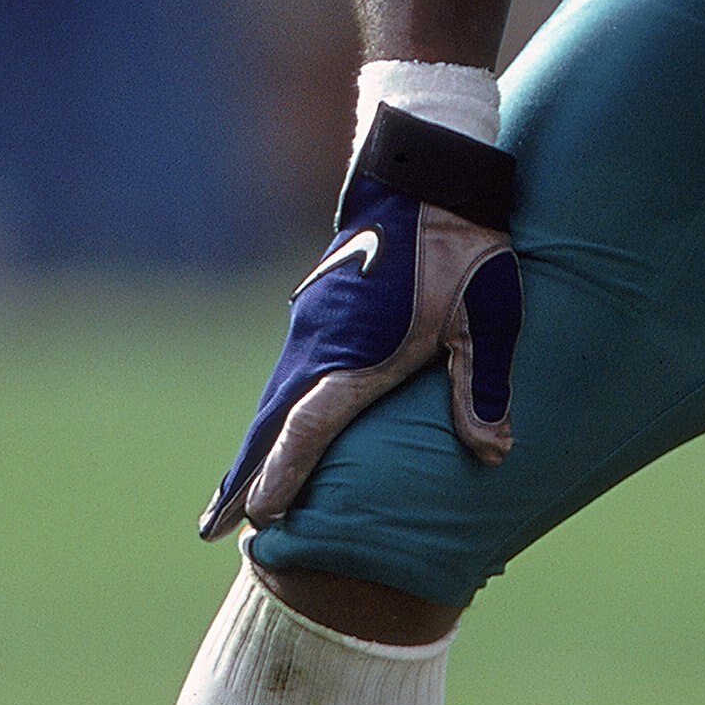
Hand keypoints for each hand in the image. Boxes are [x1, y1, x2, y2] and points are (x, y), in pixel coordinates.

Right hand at [201, 104, 521, 538]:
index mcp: (360, 354)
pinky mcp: (319, 309)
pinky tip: (269, 430)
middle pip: (271, 423)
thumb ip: (482, 385)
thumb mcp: (487, 316)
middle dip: (241, 477)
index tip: (258, 516)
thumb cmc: (461, 247)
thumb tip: (495, 454)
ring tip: (228, 494)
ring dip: (251, 446)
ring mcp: (315, 324)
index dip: (282, 474)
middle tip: (209, 529)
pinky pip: (285, 376)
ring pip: (274, 398)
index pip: (308, 428)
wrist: (426, 174)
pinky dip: (269, 414)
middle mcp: (323, 344)